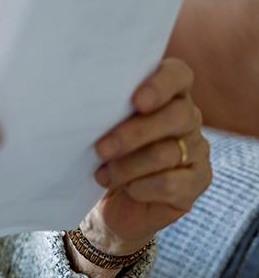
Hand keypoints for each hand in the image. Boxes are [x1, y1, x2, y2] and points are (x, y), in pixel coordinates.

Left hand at [83, 58, 211, 258]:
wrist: (110, 202)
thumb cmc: (101, 154)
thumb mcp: (96, 127)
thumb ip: (100, 108)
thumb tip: (79, 98)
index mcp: (165, 93)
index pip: (177, 75)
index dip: (161, 85)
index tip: (137, 101)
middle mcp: (187, 117)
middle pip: (177, 115)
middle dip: (134, 134)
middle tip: (101, 149)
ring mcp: (196, 149)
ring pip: (169, 152)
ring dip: (129, 166)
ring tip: (103, 174)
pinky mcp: (198, 180)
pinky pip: (173, 183)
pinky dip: (143, 187)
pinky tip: (127, 188)